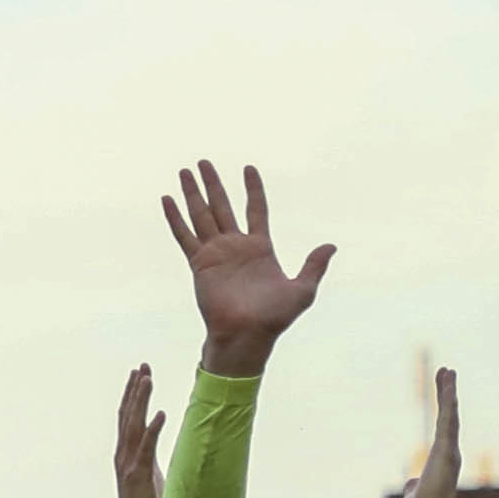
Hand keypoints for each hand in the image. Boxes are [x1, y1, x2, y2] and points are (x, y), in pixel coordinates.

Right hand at [109, 362, 163, 497]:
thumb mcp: (152, 475)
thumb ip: (152, 457)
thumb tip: (163, 446)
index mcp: (127, 454)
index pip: (128, 418)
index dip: (133, 395)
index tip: (140, 373)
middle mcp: (124, 455)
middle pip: (127, 415)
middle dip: (135, 389)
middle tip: (142, 366)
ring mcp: (129, 464)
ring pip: (134, 425)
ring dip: (141, 401)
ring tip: (148, 379)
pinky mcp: (138, 475)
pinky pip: (147, 448)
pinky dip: (153, 429)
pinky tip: (162, 413)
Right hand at [161, 159, 330, 376]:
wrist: (247, 334)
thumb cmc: (275, 317)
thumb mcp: (303, 289)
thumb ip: (314, 265)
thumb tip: (331, 246)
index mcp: (260, 248)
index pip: (256, 210)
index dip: (253, 189)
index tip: (248, 168)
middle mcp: (235, 246)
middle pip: (222, 206)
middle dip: (213, 183)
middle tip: (203, 163)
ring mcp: (215, 253)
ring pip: (201, 215)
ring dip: (193, 193)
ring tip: (185, 172)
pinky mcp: (199, 263)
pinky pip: (185, 236)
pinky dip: (175, 218)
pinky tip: (168, 200)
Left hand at [398, 364, 462, 497]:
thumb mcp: (414, 493)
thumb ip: (414, 484)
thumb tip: (411, 482)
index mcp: (442, 459)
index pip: (443, 428)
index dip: (444, 409)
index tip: (443, 392)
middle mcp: (449, 452)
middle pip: (448, 416)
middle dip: (447, 393)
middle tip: (446, 372)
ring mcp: (450, 450)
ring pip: (450, 414)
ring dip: (448, 392)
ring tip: (447, 371)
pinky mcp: (447, 449)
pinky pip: (448, 419)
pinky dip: (448, 402)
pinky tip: (447, 385)